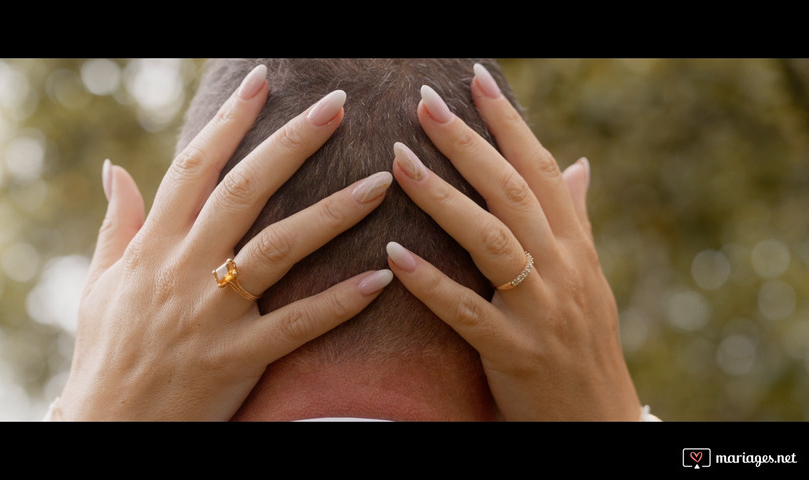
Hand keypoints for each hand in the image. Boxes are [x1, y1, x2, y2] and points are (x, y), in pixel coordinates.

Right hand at [54, 66, 393, 420]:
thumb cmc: (107, 354)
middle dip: (292, 143)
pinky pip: (297, 325)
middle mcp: (182, 270)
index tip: (261, 81)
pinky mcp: (238, 359)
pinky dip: (339, 302)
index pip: (195, 167)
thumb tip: (117, 170)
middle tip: (338, 104)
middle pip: (244, 191)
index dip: (230, 120)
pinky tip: (381, 277)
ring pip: (279, 249)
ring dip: (333, 211)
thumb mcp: (101, 284)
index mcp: (153, 247)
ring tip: (383, 180)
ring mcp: (212, 315)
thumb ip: (117, 224)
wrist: (108, 429)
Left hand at [385, 65, 640, 420]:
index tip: (476, 79)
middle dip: (466, 144)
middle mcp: (564, 269)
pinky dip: (431, 283)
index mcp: (576, 245)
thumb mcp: (587, 276)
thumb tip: (576, 165)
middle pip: (511, 193)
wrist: (599, 418)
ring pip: (490, 241)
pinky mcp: (514, 352)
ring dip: (441, 198)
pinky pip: (468, 313)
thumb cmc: (584, 342)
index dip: (508, 122)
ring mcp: (541, 312)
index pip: (540, 169)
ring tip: (398, 163)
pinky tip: (393, 257)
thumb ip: (574, 219)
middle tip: (424, 103)